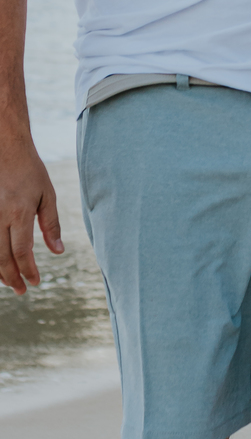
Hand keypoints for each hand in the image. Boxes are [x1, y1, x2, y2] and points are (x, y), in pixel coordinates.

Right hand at [0, 135, 62, 293]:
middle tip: (21, 290)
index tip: (35, 282)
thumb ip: (51, 224)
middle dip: (12, 277)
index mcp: (19, 212)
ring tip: (9, 281)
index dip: (28, 270)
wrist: (4, 147)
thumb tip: (58, 251)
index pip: (22, 251)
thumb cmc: (29, 170)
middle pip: (2, 257)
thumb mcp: (47, 194)